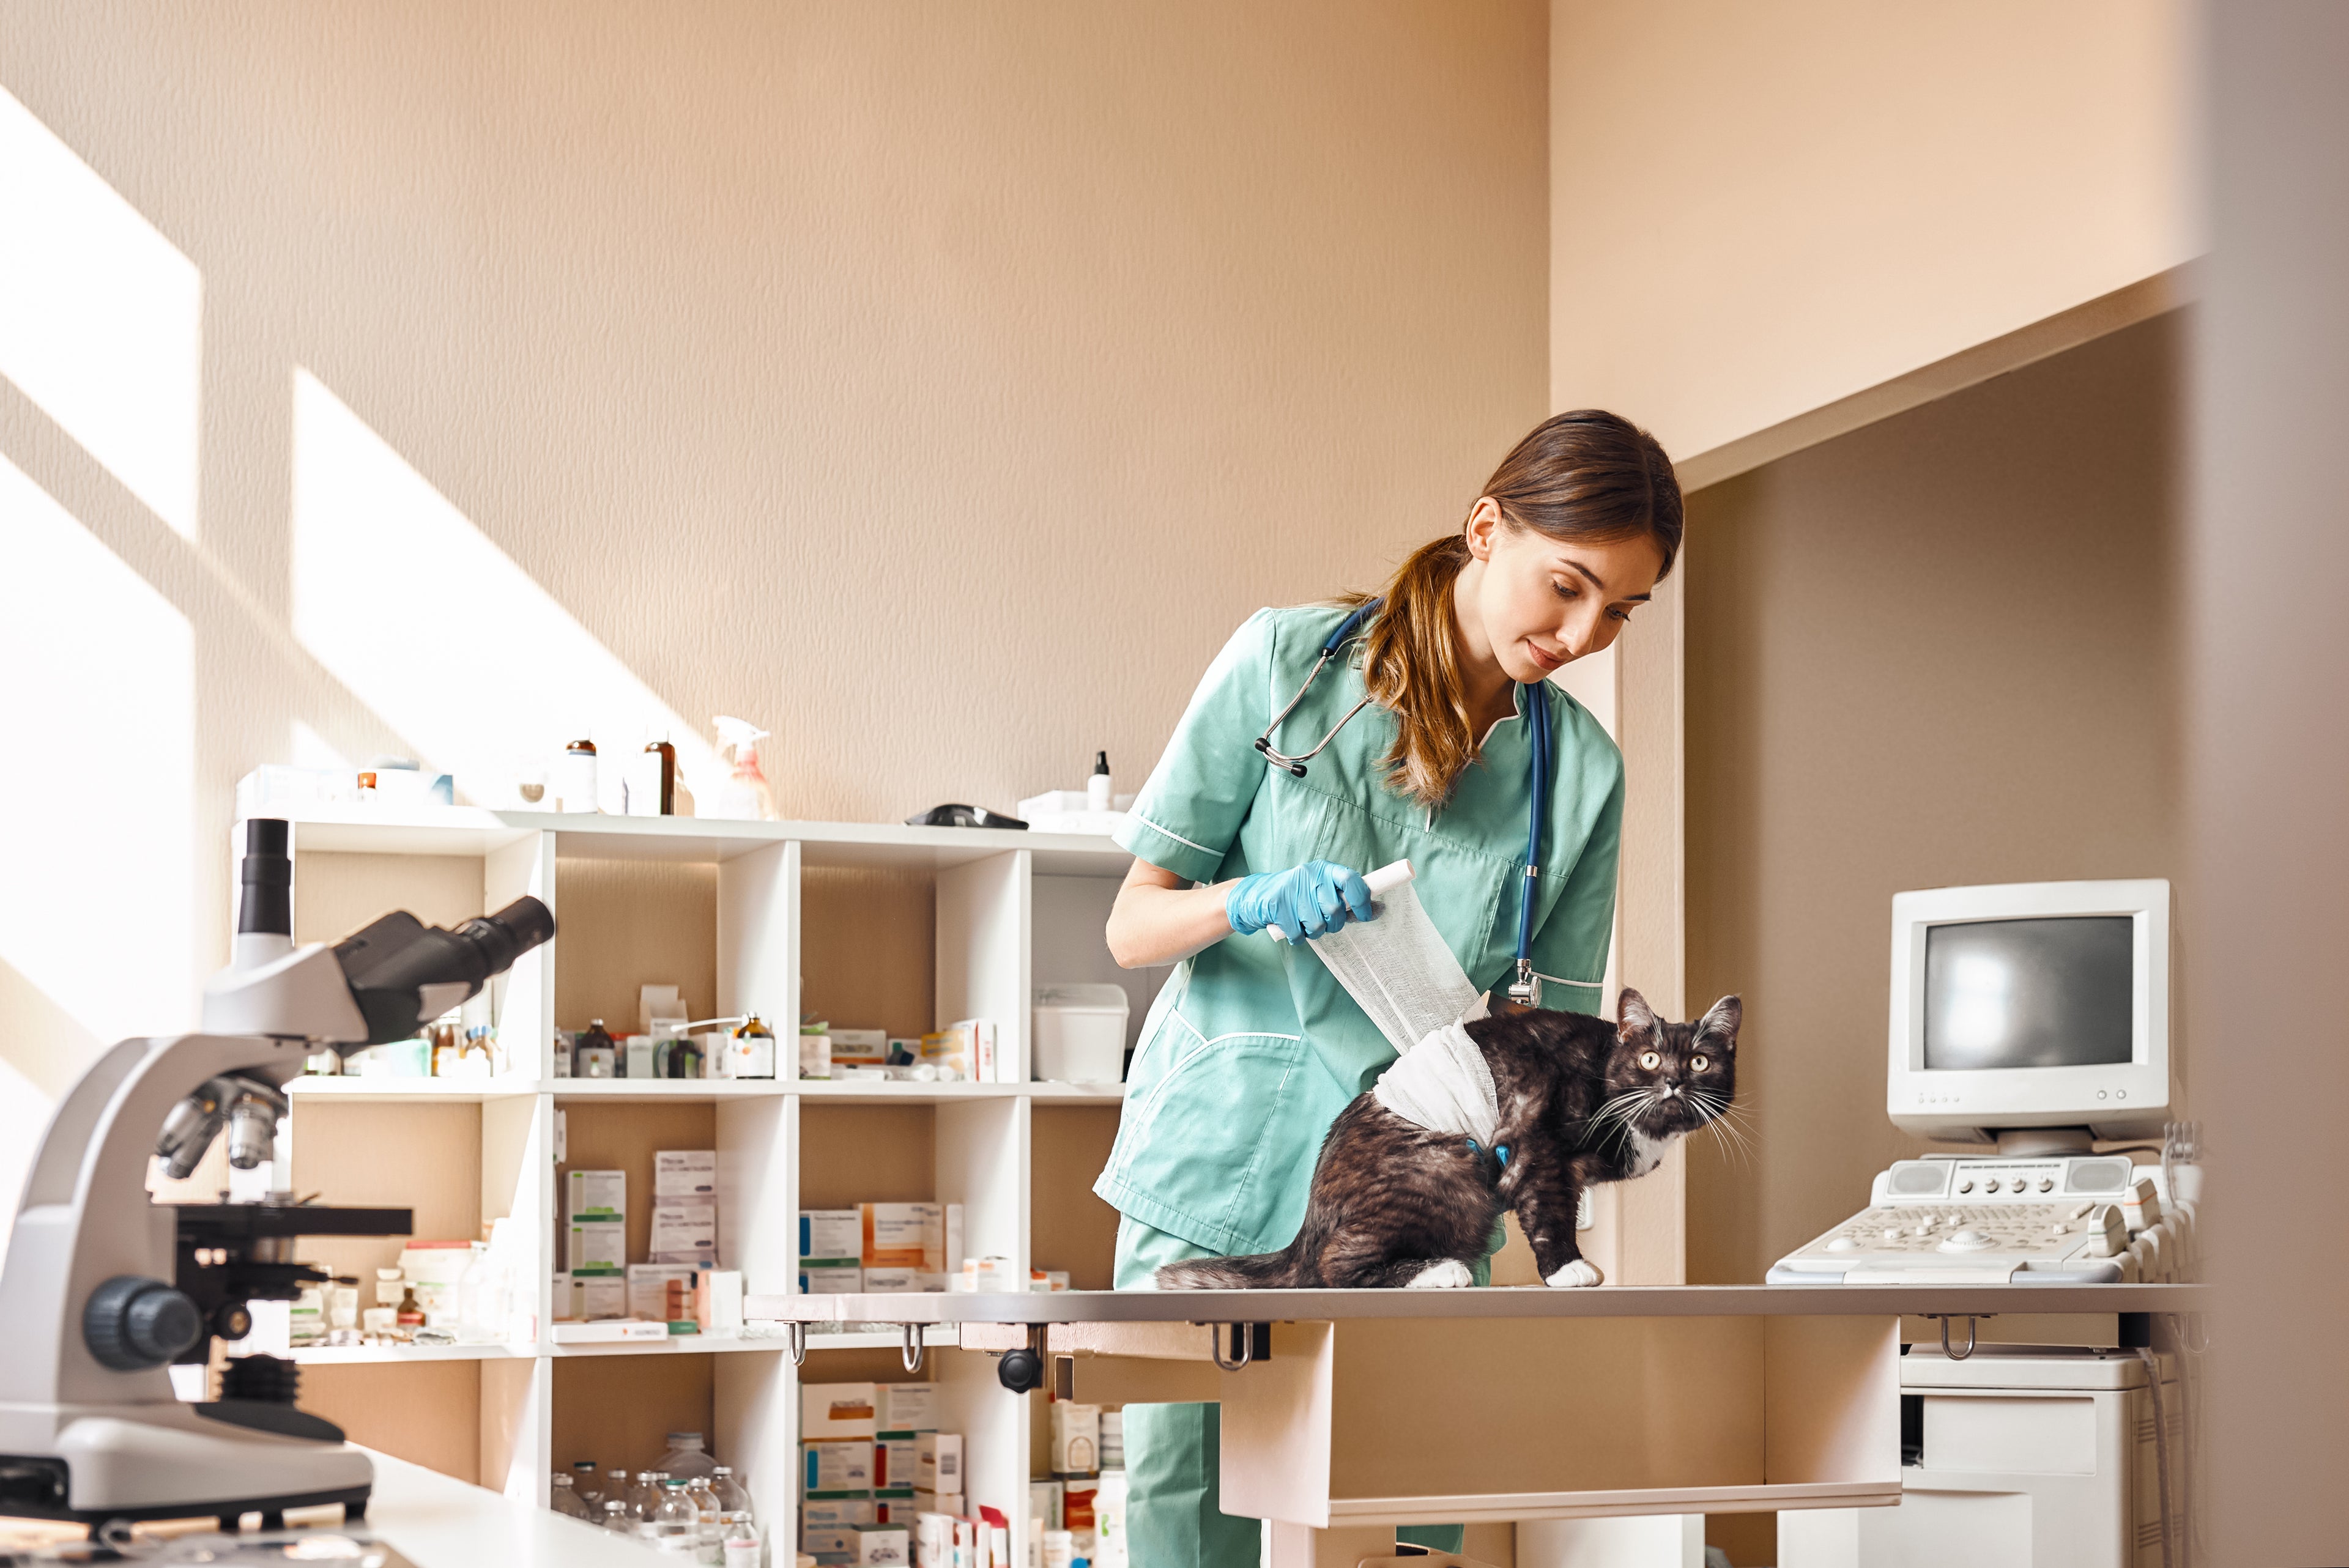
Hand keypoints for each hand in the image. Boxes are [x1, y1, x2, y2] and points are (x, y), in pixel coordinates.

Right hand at [1225, 860, 1375, 940]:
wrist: (1258, 895)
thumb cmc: (1300, 897)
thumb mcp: (1325, 893)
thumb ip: (1351, 902)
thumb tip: (1381, 910)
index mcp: (1326, 870)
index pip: (1351, 880)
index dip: (1362, 900)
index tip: (1365, 915)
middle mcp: (1310, 874)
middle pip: (1334, 910)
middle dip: (1333, 924)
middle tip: (1324, 922)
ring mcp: (1292, 888)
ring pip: (1316, 925)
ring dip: (1313, 932)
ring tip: (1304, 922)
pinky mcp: (1277, 904)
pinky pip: (1297, 933)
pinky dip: (1297, 936)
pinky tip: (1291, 926)